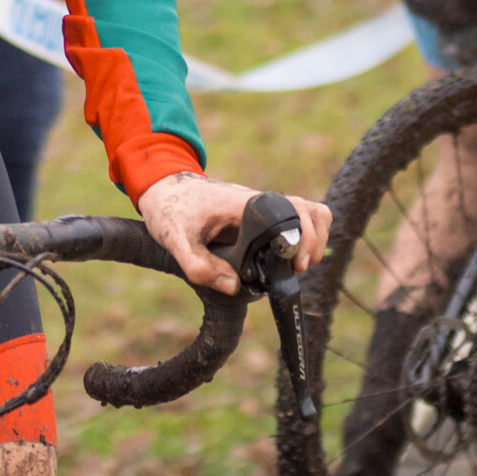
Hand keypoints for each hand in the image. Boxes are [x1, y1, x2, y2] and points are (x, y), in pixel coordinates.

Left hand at [136, 172, 331, 296]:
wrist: (163, 187)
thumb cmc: (170, 209)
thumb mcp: (175, 240)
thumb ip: (200, 267)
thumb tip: (235, 287)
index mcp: (243, 204)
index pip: (289, 209)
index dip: (302, 235)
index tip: (297, 262)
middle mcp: (257, 202)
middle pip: (307, 209)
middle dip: (313, 239)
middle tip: (301, 266)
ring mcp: (260, 208)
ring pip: (305, 211)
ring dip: (313, 236)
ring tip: (301, 263)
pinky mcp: (258, 216)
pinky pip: (292, 219)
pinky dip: (301, 235)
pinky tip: (290, 259)